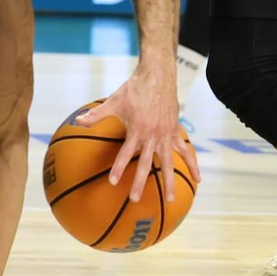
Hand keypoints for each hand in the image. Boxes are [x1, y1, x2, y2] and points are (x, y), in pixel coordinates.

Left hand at [76, 69, 200, 202]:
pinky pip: (186, 152)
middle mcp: (153, 135)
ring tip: (169, 199)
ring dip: (168, 182)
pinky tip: (198, 179)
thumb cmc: (134, 88)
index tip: (114, 182)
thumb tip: (78, 121)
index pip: (126, 153)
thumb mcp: (114, 101)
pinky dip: (192, 165)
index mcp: (137, 130)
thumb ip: (97, 114)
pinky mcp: (176, 132)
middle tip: (135, 199)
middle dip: (140, 182)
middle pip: (147, 163)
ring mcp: (166, 135)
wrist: (158, 76)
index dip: (120, 167)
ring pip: (168, 163)